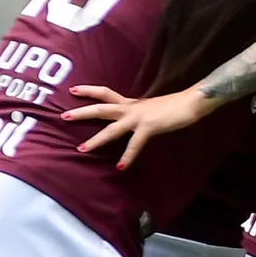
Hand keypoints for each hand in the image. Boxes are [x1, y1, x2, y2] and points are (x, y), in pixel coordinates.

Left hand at [61, 86, 215, 169]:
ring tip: (82, 149)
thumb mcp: (154, 109)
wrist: (192, 101)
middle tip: (63, 116)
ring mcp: (139, 117)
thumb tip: (137, 122)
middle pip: (101, 108)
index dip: (89, 91)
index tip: (73, 90)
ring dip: (96, 139)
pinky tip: (121, 167)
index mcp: (132, 103)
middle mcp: (132, 108)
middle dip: (82, 112)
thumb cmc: (177, 106)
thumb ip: (143, 115)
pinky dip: (128, 156)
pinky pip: (134, 144)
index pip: (106, 94)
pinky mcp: (149, 127)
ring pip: (111, 127)